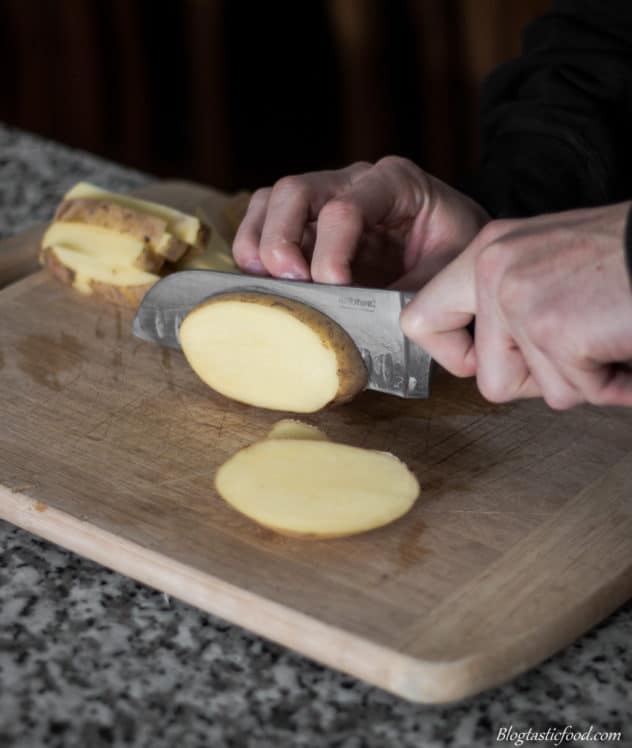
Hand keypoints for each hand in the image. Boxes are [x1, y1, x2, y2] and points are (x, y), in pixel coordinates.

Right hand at [233, 157, 488, 288]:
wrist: (453, 236)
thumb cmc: (452, 246)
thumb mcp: (449, 267)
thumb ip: (415, 289)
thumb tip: (376, 321)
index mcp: (394, 183)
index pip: (346, 208)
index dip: (332, 252)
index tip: (335, 288)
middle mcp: (352, 181)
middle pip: (295, 192)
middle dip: (282, 240)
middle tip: (290, 282)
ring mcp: (324, 196)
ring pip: (272, 200)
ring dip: (259, 242)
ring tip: (264, 282)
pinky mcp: (306, 219)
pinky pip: (264, 217)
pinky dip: (252, 246)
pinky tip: (260, 279)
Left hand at [400, 202, 631, 407]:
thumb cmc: (624, 259)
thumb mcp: (547, 264)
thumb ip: (506, 305)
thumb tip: (479, 360)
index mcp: (487, 251)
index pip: (420, 320)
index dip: (451, 355)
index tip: (478, 360)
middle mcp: (493, 270)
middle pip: (485, 377)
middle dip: (537, 379)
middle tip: (576, 348)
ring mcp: (520, 299)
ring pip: (533, 390)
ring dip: (579, 378)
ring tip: (605, 333)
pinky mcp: (555, 328)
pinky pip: (576, 390)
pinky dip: (611, 382)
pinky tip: (623, 342)